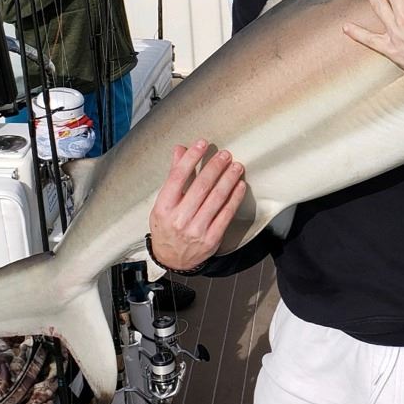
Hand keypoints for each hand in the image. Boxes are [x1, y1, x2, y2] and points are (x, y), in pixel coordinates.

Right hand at [148, 141, 246, 271]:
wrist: (172, 259)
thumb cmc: (167, 226)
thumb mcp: (163, 203)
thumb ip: (173, 176)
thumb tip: (180, 149)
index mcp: (163, 207)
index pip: (178, 177)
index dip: (191, 158)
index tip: (202, 143)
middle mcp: (179, 218)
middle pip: (201, 186)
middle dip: (215, 167)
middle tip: (226, 154)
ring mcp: (196, 230)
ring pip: (216, 198)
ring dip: (229, 179)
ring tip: (236, 166)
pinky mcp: (212, 238)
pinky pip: (226, 214)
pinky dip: (234, 197)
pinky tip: (240, 185)